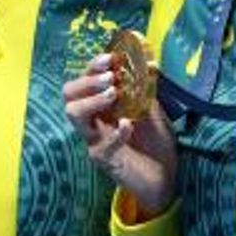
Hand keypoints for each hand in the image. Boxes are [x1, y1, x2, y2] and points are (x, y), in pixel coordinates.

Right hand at [63, 54, 177, 217]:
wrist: (166, 176)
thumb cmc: (157, 142)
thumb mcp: (155, 110)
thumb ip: (148, 90)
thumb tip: (150, 63)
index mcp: (103, 105)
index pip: (86, 80)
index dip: (93, 66)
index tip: (110, 58)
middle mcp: (94, 120)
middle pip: (69, 94)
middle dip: (87, 81)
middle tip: (111, 80)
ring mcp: (95, 140)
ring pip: (73, 114)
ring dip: (92, 100)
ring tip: (114, 95)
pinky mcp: (103, 160)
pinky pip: (101, 144)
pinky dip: (115, 132)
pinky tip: (129, 126)